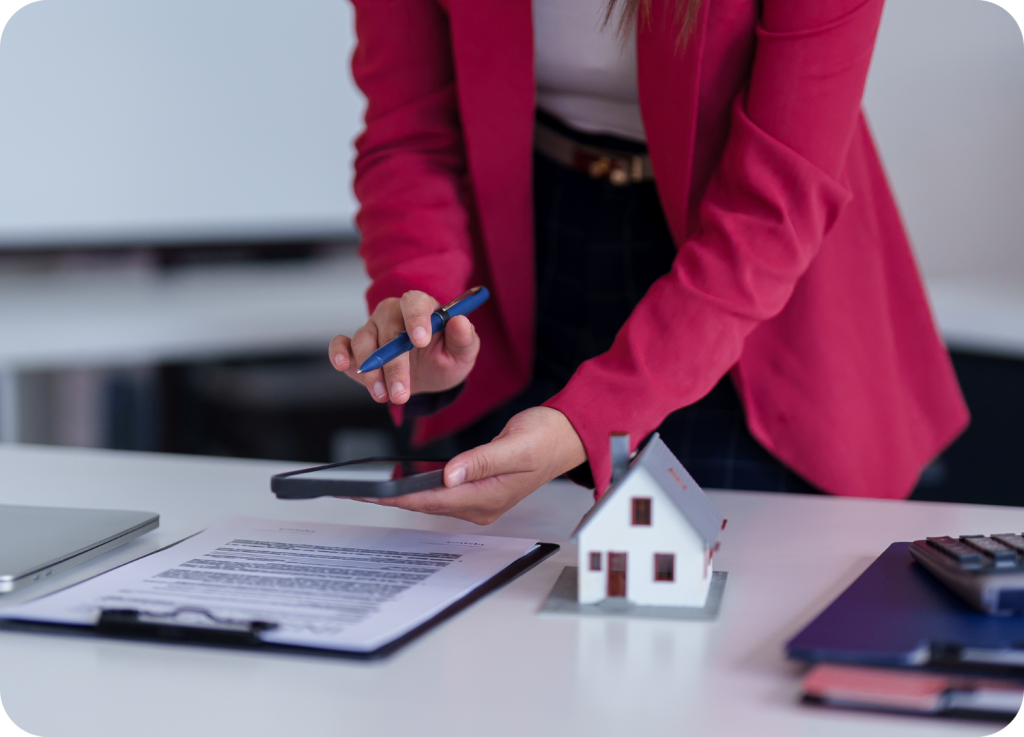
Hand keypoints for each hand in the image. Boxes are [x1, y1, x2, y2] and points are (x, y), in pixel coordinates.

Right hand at [329, 290, 479, 403]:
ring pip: (364, 341)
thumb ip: (464, 339)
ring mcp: (372, 329)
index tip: (420, 341)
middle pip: (388, 330)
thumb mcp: (462, 353)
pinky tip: (343, 365)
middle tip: (401, 393)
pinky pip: (341, 343)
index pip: (415, 302)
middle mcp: (393, 313)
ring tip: (384, 396)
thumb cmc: (445, 357)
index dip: (416, 319)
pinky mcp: (355, 347)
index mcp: (421, 307)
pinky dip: (338, 352)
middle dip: (394, 365)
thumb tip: (461, 322)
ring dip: (371, 372)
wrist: (429, 375)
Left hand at [362, 407, 587, 524]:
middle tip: (353, 490)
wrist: (567, 436)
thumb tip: (450, 474)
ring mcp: (480, 500)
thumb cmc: (547, 438)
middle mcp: (481, 505)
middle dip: (389, 498)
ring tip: (366, 488)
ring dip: (399, 495)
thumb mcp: (517, 444)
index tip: (369, 493)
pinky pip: (440, 493)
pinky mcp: (478, 489)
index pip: (432, 499)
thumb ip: (483, 460)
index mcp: (488, 497)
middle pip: (425, 504)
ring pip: (430, 500)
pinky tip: (398, 482)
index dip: (397, 496)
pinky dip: (416, 487)